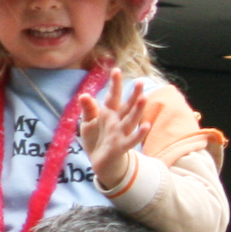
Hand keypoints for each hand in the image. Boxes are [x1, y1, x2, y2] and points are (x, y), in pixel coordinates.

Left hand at [78, 74, 149, 196]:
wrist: (100, 162)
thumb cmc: (96, 139)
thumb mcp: (88, 123)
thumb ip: (88, 109)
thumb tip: (84, 95)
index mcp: (109, 113)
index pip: (113, 96)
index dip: (114, 84)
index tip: (116, 69)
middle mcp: (117, 121)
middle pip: (127, 106)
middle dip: (133, 94)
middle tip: (140, 81)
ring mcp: (121, 132)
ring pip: (131, 120)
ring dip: (138, 110)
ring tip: (143, 98)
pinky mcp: (121, 145)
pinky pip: (132, 139)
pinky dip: (139, 133)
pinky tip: (146, 125)